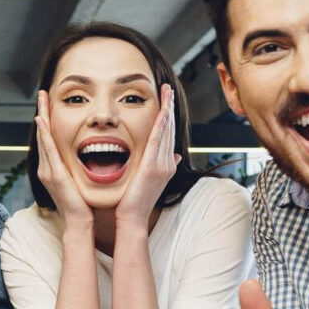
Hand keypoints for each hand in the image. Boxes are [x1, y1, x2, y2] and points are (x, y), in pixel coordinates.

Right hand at [34, 91, 92, 227]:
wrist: (79, 222)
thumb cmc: (82, 206)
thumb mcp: (78, 182)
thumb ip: (77, 169)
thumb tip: (85, 159)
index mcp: (52, 170)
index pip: (48, 140)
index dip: (47, 122)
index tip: (48, 105)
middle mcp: (46, 168)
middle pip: (42, 135)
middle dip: (42, 113)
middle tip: (42, 94)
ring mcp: (47, 170)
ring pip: (43, 138)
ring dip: (42, 117)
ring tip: (41, 100)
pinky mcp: (54, 173)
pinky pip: (48, 149)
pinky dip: (44, 133)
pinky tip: (42, 120)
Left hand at [115, 84, 179, 223]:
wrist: (133, 219)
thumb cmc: (134, 202)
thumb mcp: (149, 182)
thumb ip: (160, 167)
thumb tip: (176, 157)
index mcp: (166, 165)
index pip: (168, 135)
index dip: (168, 116)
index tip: (166, 101)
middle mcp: (168, 163)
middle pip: (170, 129)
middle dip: (170, 107)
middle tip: (168, 89)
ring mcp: (163, 165)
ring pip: (166, 131)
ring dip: (167, 110)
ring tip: (166, 92)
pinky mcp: (153, 167)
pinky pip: (158, 141)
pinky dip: (161, 125)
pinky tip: (162, 111)